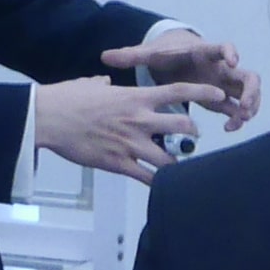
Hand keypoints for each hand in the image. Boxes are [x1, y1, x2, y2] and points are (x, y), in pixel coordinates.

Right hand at [35, 76, 226, 184]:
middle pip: (182, 126)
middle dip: (192, 133)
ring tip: (181, 165)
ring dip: (178, 162)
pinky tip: (164, 188)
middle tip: (194, 136)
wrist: (50, 118)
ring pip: (168, 157)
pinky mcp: (119, 163)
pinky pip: (146, 177)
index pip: (178, 92)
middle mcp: (139, 120)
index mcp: (135, 97)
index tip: (219, 95)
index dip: (203, 93)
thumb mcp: (91, 84)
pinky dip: (157, 183)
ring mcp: (130, 143)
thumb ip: (105, 83)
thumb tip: (105, 81)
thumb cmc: (68, 99)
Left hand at [99, 33, 260, 130]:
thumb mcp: (150, 53)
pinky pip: (237, 106)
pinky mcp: (221, 96)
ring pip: (248, 92)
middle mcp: (219, 67)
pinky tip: (229, 128)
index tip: (233, 60)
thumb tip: (104, 56)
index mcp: (203, 52)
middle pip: (248, 74)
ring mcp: (223, 82)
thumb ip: (131, 56)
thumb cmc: (165, 52)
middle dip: (251, 90)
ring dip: (249, 106)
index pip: (222, 47)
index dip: (230, 52)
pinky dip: (237, 117)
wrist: (176, 53)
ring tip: (238, 122)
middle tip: (246, 106)